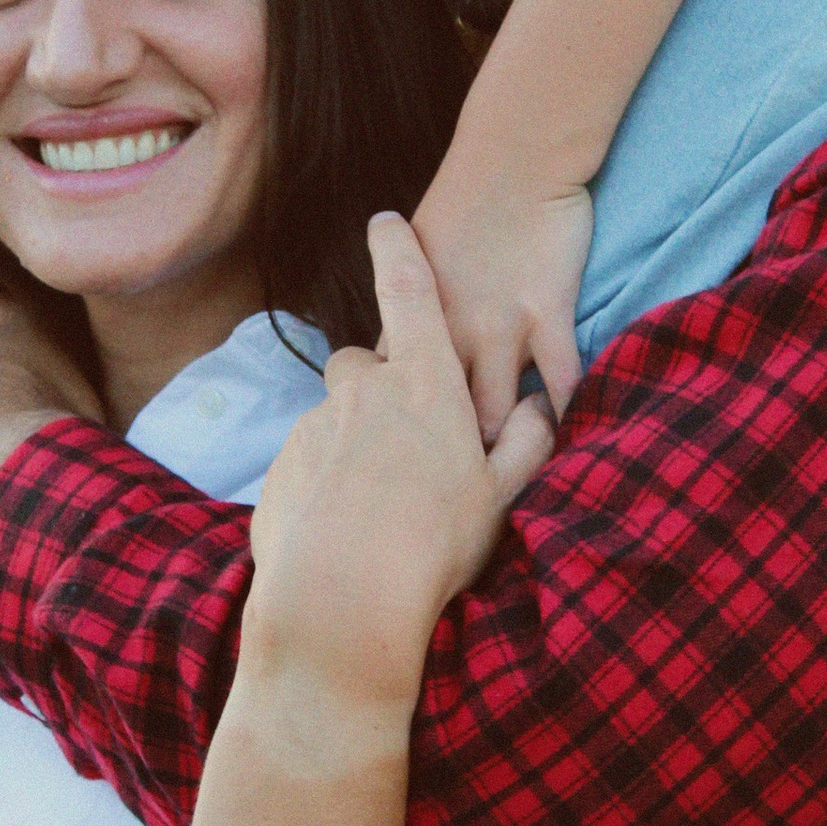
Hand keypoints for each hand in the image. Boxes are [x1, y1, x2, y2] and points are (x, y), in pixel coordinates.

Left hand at [243, 213, 557, 715]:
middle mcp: (363, 388)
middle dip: (384, 388)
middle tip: (413, 443)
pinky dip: (327, 482)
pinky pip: (310, 463)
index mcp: (423, 381)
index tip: (384, 222)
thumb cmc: (434, 545)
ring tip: (383, 504)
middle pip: (367, 363)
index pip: (407, 291)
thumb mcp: (500, 494)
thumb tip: (546, 411)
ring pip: (336, 417)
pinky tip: (348, 529)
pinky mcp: (280, 470)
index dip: (396, 249)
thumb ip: (528, 443)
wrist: (341, 604)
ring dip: (355, 442)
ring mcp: (315, 427)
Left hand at [411, 149, 592, 443]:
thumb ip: (409, 319)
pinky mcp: (547, 312)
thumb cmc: (461, 205)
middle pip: (441, 415)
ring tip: (513, 464)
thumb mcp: (415, 270)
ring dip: (503, 438)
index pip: (392, 397)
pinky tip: (570, 429)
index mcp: (408, 326)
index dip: (401, 431)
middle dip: (448, 452)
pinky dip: (566, 405)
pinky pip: (561, 374)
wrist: (512, 155)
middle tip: (455, 479)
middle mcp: (449, 334)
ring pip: (496, 407)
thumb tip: (401, 363)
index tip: (412, 457)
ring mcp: (499, 325)